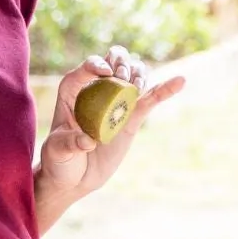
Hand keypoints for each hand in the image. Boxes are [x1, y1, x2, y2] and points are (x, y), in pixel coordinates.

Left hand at [34, 45, 184, 223]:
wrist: (76, 177)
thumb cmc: (59, 160)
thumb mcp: (57, 150)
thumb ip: (69, 144)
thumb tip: (88, 140)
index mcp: (73, 90)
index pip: (86, 68)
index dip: (96, 64)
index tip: (106, 73)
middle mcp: (96, 90)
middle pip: (113, 61)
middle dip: (120, 62)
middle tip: (121, 78)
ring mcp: (117, 102)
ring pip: (133, 75)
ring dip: (138, 74)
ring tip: (135, 88)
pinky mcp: (132, 117)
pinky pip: (151, 100)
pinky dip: (165, 90)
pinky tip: (180, 81)